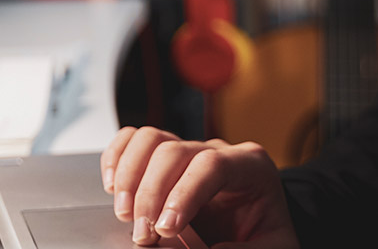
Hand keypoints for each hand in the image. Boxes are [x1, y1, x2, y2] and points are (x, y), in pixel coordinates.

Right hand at [101, 126, 297, 247]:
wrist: (259, 233)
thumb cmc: (264, 237)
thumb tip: (196, 248)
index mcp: (251, 167)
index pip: (212, 165)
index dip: (184, 193)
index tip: (167, 227)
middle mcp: (217, 151)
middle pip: (174, 151)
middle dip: (150, 193)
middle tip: (143, 233)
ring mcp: (189, 150)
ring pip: (150, 139)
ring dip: (130, 175)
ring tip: (124, 212)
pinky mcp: (165, 157)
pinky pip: (135, 140)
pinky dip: (118, 158)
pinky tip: (112, 185)